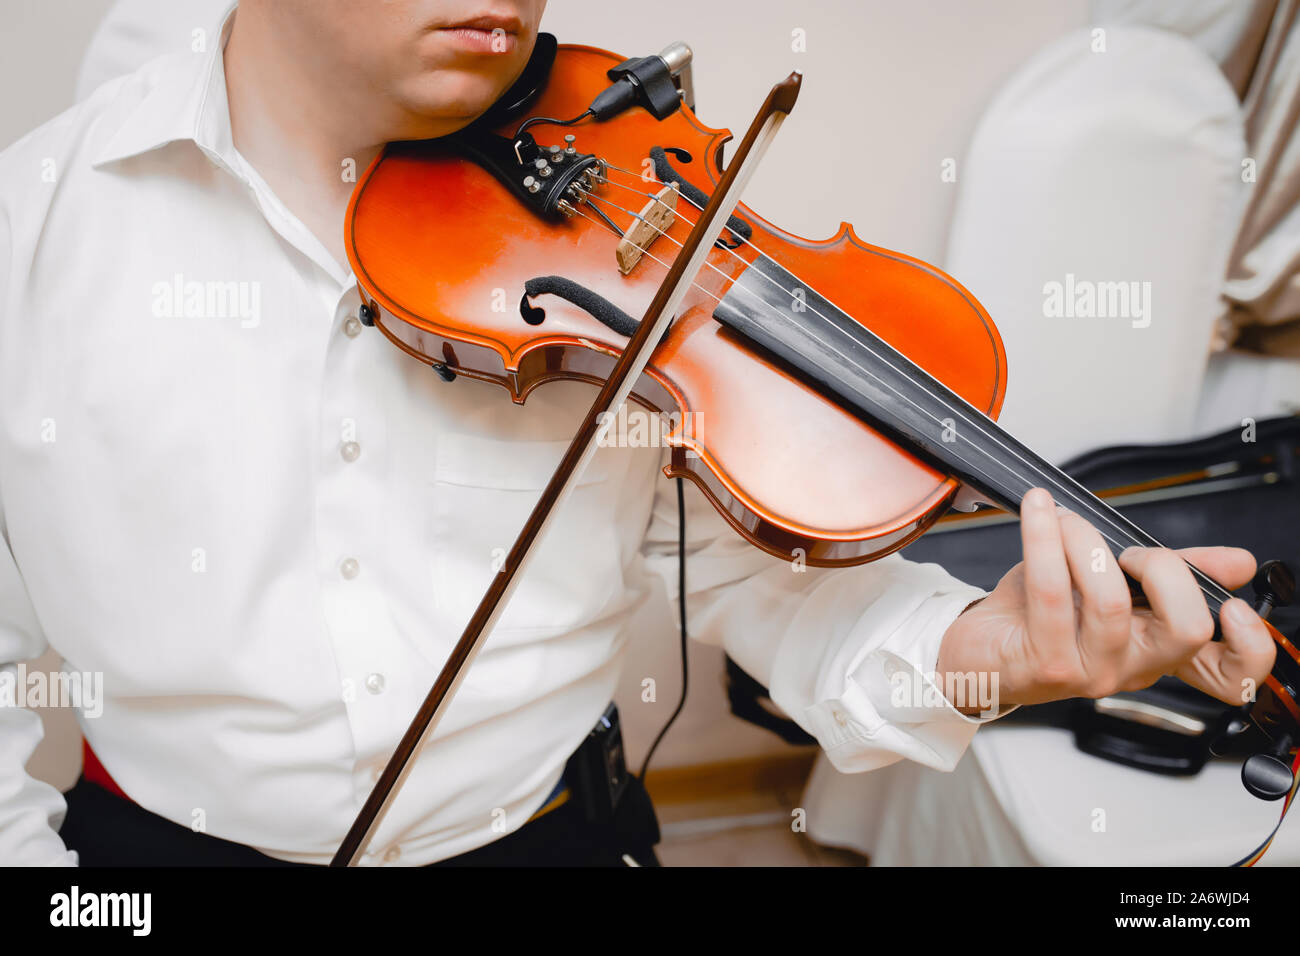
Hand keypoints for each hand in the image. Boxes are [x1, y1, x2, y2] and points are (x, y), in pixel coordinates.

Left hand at [936, 487, 1275, 711]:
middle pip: (1186, 629)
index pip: (1230, 675)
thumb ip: (1171, 571)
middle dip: (1164, 568)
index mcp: (1157, 651)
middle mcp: (1131, 667)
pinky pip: (1052, 590)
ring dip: (1086, 542)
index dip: (1249, 645)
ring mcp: (1089, 671)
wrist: (974, 648)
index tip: (1231, 604)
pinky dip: (1045, 538)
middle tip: (1128, 550)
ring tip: (1065, 520)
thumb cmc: (1037, 615)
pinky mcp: (1045, 663)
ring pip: (1112, 602)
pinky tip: (1038, 513)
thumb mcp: (1112, 584)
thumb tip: (1239, 562)